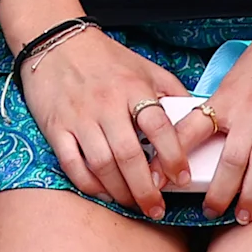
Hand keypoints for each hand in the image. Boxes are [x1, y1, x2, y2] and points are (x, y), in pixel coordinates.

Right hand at [20, 27, 194, 216]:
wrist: (54, 41)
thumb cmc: (104, 58)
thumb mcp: (145, 67)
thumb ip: (172, 92)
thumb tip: (197, 120)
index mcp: (132, 88)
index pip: (158, 127)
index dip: (173, 157)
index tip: (182, 179)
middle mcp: (105, 104)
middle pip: (129, 155)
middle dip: (146, 189)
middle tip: (157, 209)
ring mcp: (78, 116)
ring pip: (101, 164)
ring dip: (120, 191)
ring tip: (133, 205)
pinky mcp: (54, 126)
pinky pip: (71, 163)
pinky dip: (88, 183)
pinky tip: (102, 191)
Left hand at [174, 36, 251, 222]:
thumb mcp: (226, 88)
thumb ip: (212, 114)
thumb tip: (183, 141)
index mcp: (222, 103)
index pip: (188, 132)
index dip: (169, 157)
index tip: (156, 181)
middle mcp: (248, 112)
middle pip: (229, 157)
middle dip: (218, 190)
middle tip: (210, 212)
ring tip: (244, 216)